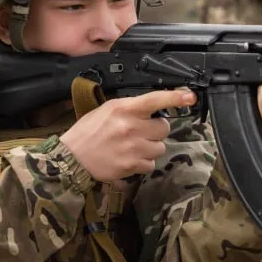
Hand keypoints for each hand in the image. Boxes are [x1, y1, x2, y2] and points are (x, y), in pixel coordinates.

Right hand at [59, 88, 195, 183]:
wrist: (72, 157)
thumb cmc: (88, 131)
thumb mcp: (107, 110)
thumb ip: (131, 108)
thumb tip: (154, 108)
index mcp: (124, 109)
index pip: (154, 100)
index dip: (174, 98)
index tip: (190, 96)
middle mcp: (131, 127)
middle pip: (164, 128)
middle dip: (156, 130)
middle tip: (142, 132)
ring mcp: (133, 147)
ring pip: (161, 147)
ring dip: (151, 147)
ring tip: (134, 147)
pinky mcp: (132, 165)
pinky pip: (151, 164)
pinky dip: (144, 163)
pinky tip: (130, 158)